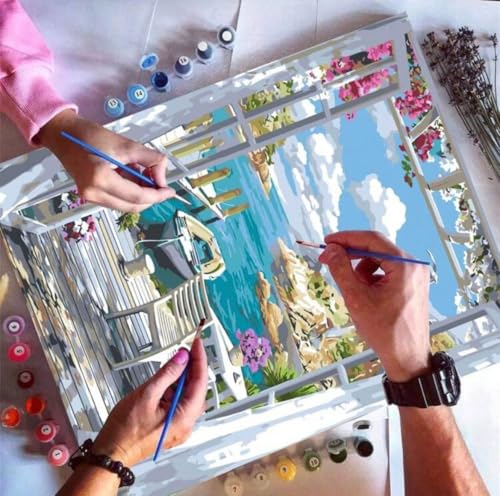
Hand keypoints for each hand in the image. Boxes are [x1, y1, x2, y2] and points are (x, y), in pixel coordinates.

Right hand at [36, 109, 174, 211]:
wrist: (62, 133)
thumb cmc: (90, 135)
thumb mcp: (126, 144)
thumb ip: (150, 160)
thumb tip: (163, 176)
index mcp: (100, 179)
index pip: (137, 196)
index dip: (157, 195)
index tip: (169, 191)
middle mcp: (93, 193)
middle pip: (132, 206)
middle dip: (150, 197)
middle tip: (160, 184)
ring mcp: (90, 196)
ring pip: (125, 205)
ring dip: (139, 194)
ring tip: (141, 173)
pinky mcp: (90, 195)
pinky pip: (116, 200)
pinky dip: (128, 191)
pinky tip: (130, 176)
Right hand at [92, 339, 207, 465]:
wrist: (110, 454)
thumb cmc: (125, 432)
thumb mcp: (147, 394)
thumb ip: (168, 374)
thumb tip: (182, 358)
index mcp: (184, 417)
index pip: (200, 382)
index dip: (199, 359)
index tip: (197, 344)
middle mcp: (186, 424)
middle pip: (197, 389)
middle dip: (192, 368)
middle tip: (185, 350)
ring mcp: (178, 426)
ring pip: (188, 395)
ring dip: (183, 378)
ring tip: (174, 362)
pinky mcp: (170, 426)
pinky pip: (179, 403)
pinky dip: (175, 389)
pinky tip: (167, 380)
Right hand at [319, 231, 430, 381]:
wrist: (407, 358)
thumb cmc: (386, 332)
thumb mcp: (356, 298)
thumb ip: (341, 269)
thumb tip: (331, 250)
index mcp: (404, 265)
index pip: (371, 240)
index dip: (346, 238)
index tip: (328, 242)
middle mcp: (413, 266)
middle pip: (376, 249)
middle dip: (351, 255)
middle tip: (329, 260)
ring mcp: (414, 275)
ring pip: (379, 261)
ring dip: (360, 270)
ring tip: (353, 290)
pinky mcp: (411, 285)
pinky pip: (386, 272)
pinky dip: (370, 279)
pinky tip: (365, 295)